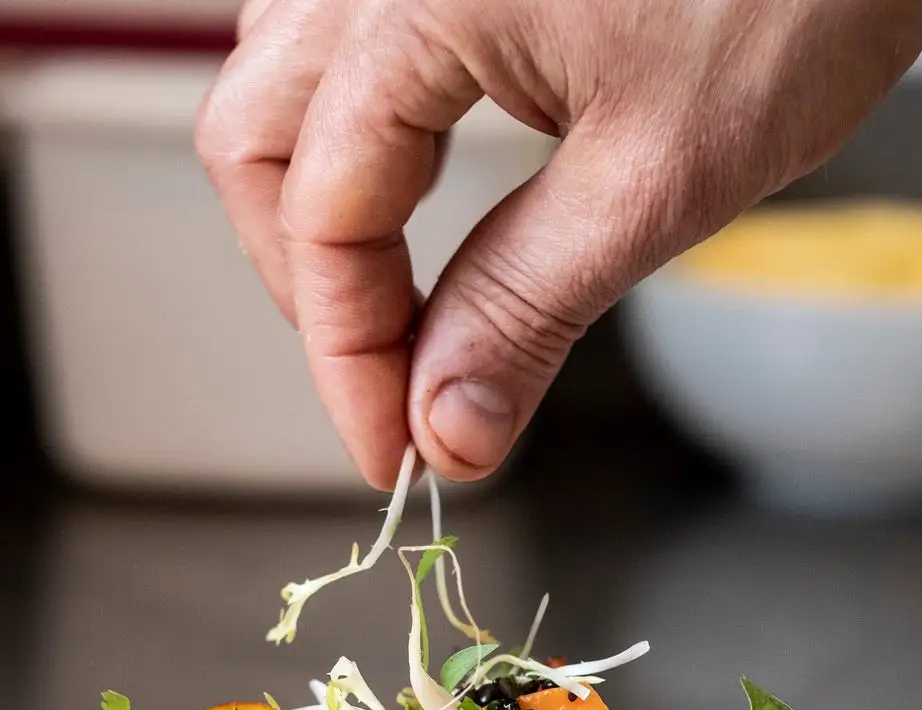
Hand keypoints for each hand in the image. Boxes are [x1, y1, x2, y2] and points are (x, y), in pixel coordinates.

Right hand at [197, 0, 921, 484]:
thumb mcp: (665, 170)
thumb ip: (526, 303)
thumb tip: (446, 426)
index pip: (321, 219)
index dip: (350, 360)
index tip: (400, 455)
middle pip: (257, 139)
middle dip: (313, 284)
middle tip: (392, 385)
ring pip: (287, 75)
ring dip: (320, 196)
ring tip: (399, 295)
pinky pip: (350, 28)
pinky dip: (363, 120)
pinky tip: (415, 169)